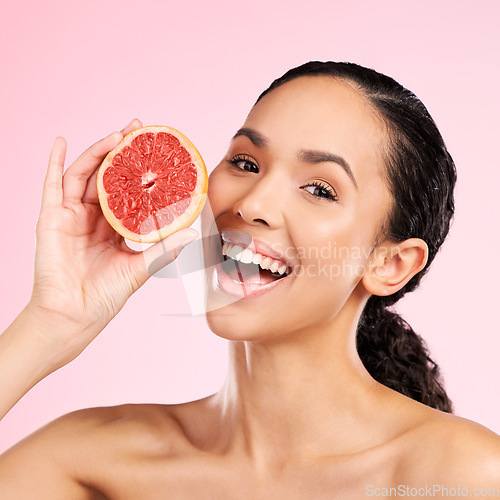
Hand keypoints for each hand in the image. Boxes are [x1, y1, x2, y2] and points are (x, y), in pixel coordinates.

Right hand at [27, 119, 197, 358]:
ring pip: (84, 175)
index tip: (156, 151)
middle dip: (122, 152)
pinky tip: (60, 142)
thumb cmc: (106, 295)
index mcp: (115, 226)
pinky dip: (54, 162)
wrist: (76, 315)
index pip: (129, 190)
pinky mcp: (51, 218)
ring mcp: (71, 215)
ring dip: (98, 152)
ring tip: (116, 135)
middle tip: (138, 130)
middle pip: (107, 176)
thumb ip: (165, 249)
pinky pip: (51, 185)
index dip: (141, 170)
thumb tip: (192, 232)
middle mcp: (94, 217)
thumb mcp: (141, 267)